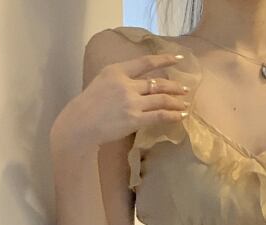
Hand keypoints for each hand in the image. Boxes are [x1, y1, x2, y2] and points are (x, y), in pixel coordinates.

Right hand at [52, 51, 191, 150]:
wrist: (81, 123)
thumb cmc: (89, 105)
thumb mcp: (103, 82)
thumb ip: (121, 80)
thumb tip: (141, 85)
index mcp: (116, 71)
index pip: (145, 62)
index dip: (164, 59)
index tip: (177, 59)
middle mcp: (125, 84)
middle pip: (157, 83)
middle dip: (174, 86)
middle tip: (185, 89)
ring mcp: (131, 102)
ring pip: (161, 99)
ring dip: (176, 102)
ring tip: (185, 104)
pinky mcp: (135, 119)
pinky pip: (159, 116)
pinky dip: (172, 115)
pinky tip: (181, 116)